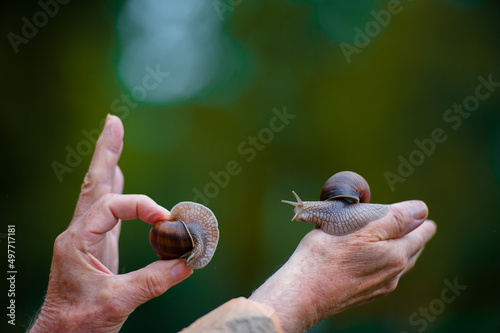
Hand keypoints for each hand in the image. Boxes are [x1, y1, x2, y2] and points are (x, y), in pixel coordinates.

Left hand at [30, 115, 192, 332]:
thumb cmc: (79, 322)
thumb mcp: (119, 301)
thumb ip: (155, 280)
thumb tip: (189, 261)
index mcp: (77, 240)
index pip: (112, 207)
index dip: (142, 207)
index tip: (166, 220)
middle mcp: (79, 233)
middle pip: (93, 183)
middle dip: (106, 152)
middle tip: (113, 121)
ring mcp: (86, 237)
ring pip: (97, 192)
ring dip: (108, 163)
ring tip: (114, 136)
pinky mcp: (95, 245)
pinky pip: (106, 208)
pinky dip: (115, 187)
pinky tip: (119, 175)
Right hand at [250, 201, 435, 332]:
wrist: (303, 293)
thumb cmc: (326, 255)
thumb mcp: (359, 227)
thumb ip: (393, 219)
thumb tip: (421, 210)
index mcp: (395, 255)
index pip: (419, 234)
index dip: (421, 221)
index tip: (423, 213)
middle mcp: (392, 274)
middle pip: (412, 251)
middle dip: (416, 236)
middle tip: (419, 225)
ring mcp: (378, 287)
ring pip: (400, 266)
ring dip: (403, 251)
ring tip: (404, 241)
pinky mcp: (364, 295)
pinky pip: (385, 276)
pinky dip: (388, 263)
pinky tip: (378, 262)